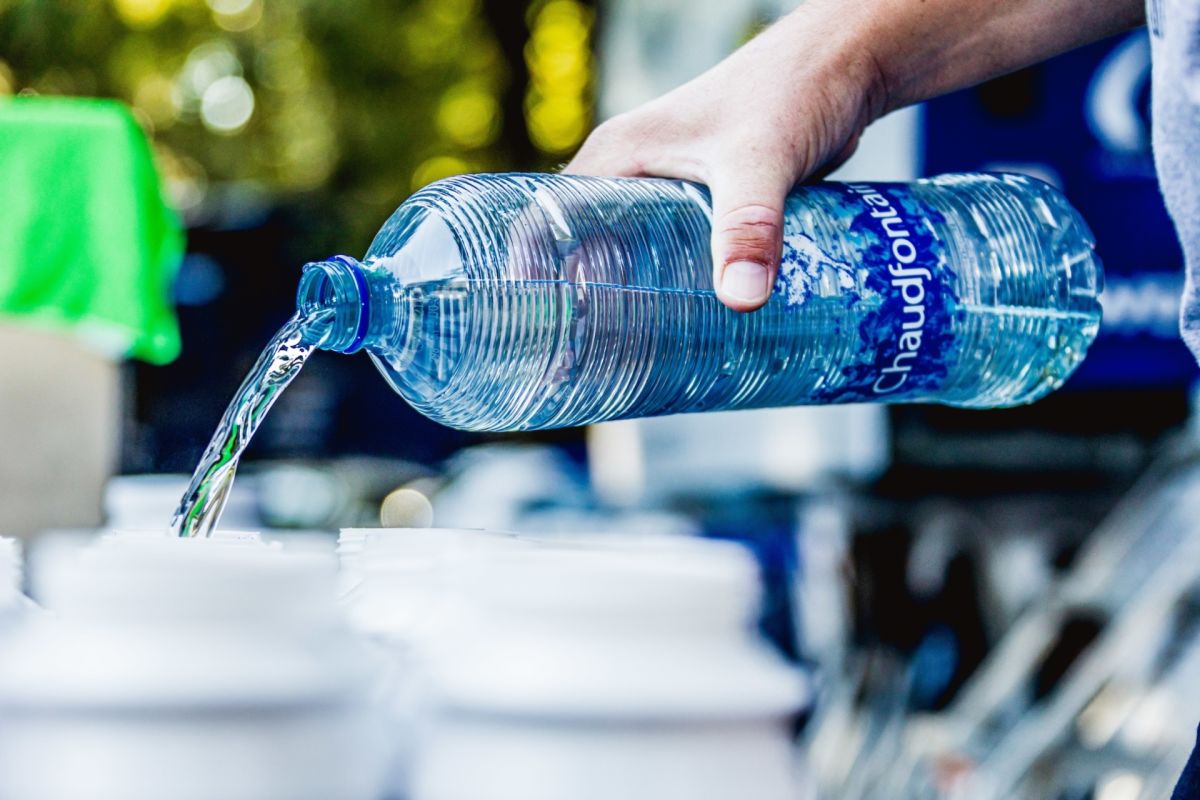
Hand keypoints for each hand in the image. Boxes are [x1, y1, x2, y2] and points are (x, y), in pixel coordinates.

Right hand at [565, 0, 1142, 312]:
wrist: (845, 69)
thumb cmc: (791, 91)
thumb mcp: (761, 159)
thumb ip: (748, 225)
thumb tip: (742, 300)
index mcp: (617, 158)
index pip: (548, 222)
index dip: (533, 278)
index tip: (535, 335)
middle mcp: (633, 175)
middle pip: (587, 253)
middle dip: (584, 309)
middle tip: (585, 368)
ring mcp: (669, 192)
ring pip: (634, 260)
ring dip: (632, 306)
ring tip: (627, 366)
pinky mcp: (707, 208)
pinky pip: (676, 259)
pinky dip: (674, 294)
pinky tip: (687, 336)